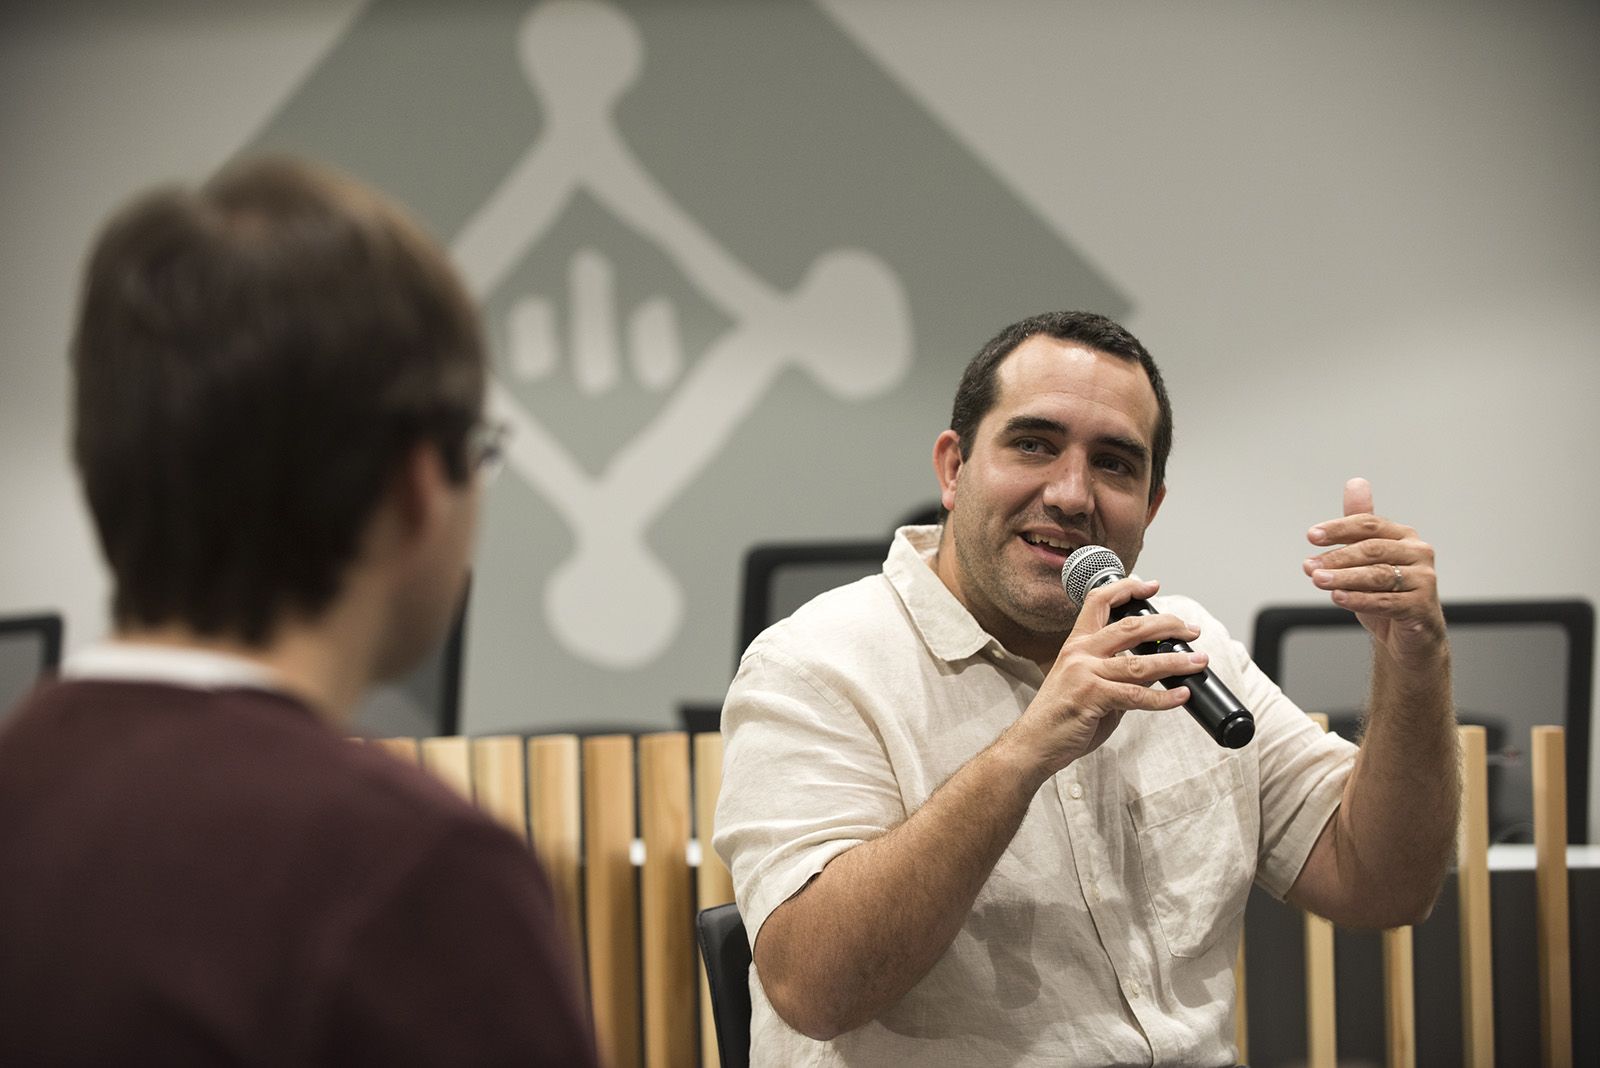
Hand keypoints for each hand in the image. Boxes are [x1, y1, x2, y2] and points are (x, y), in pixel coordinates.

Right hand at [1006, 576, 1206, 776]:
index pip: (1100, 601)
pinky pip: (1136, 695)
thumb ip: (1117, 676)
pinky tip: (1180, 695)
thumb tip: (1153, 675)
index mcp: (1077, 644)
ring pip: (1140, 663)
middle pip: (1130, 627)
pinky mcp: (1092, 698)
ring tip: (1198, 662)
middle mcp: (1080, 653)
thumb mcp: (1088, 685)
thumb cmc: (1060, 716)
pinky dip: (1163, 698)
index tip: (1151, 585)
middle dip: (1167, 625)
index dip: (1126, 588)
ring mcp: (1085, 674)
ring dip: (1175, 661)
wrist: (1034, 743)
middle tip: (1191, 630)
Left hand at [1303, 477, 1445, 663]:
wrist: (1409, 636)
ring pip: (1378, 575)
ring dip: (1344, 578)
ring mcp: (1424, 580)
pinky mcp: (1422, 606)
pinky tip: (1338, 598)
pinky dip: (1359, 599)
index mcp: (1404, 536)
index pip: (1369, 525)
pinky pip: (1386, 602)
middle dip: (1337, 557)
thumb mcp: (1369, 557)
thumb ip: (1359, 523)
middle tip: (1309, 566)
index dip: (1338, 529)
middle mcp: (1418, 553)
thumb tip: (1355, 483)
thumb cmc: (1387, 592)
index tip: (1312, 536)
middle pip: (1372, 549)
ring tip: (1318, 580)